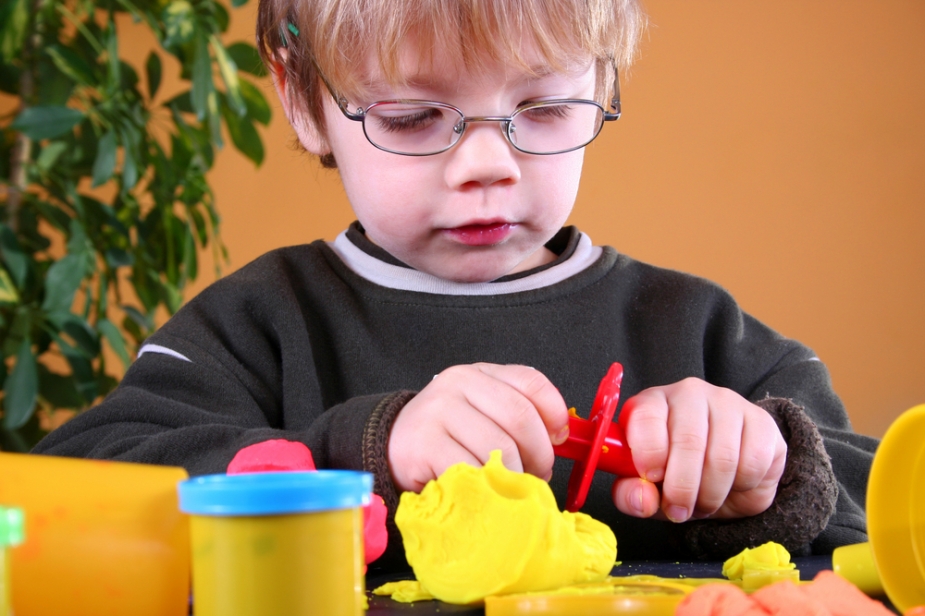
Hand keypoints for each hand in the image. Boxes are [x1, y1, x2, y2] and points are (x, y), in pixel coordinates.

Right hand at [388, 363, 569, 492]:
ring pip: (500, 448)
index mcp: (480, 374)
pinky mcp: (425, 442)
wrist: (391, 446)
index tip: (560, 439)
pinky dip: (486, 487)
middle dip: (539, 453)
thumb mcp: (480, 413)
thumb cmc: (446, 435)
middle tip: (537, 474)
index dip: (554, 413)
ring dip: (513, 476)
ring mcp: (439, 410)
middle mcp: (459, 383)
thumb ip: (514, 417)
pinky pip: (472, 469)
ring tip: (509, 486)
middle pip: (520, 417)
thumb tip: (560, 440)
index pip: (530, 382)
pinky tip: (484, 492)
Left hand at [611, 378, 786, 521]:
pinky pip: (754, 461)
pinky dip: (742, 486)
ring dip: (711, 494)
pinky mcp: (762, 422)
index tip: (651, 478)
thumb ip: (631, 494)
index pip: (647, 417)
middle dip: (682, 488)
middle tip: (679, 510)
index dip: (648, 453)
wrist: (720, 474)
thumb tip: (641, 500)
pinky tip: (732, 485)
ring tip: (703, 502)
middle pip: (688, 441)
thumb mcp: (644, 487)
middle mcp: (690, 394)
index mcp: (653, 402)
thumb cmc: (674, 473)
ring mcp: (729, 403)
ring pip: (723, 457)